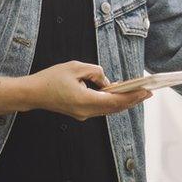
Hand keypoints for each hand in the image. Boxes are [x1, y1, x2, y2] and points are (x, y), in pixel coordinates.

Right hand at [27, 60, 152, 120]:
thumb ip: (95, 72)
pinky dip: (112, 102)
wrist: (33, 93)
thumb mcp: (75, 67)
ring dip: (124, 101)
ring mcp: (83, 114)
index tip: (145, 91)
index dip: (132, 96)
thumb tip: (107, 80)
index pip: (115, 100)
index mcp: (85, 101)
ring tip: (138, 93)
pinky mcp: (80, 112)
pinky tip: (120, 94)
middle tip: (149, 92)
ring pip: (109, 109)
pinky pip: (101, 108)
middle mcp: (86, 112)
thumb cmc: (51, 78)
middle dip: (133, 100)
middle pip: (115, 108)